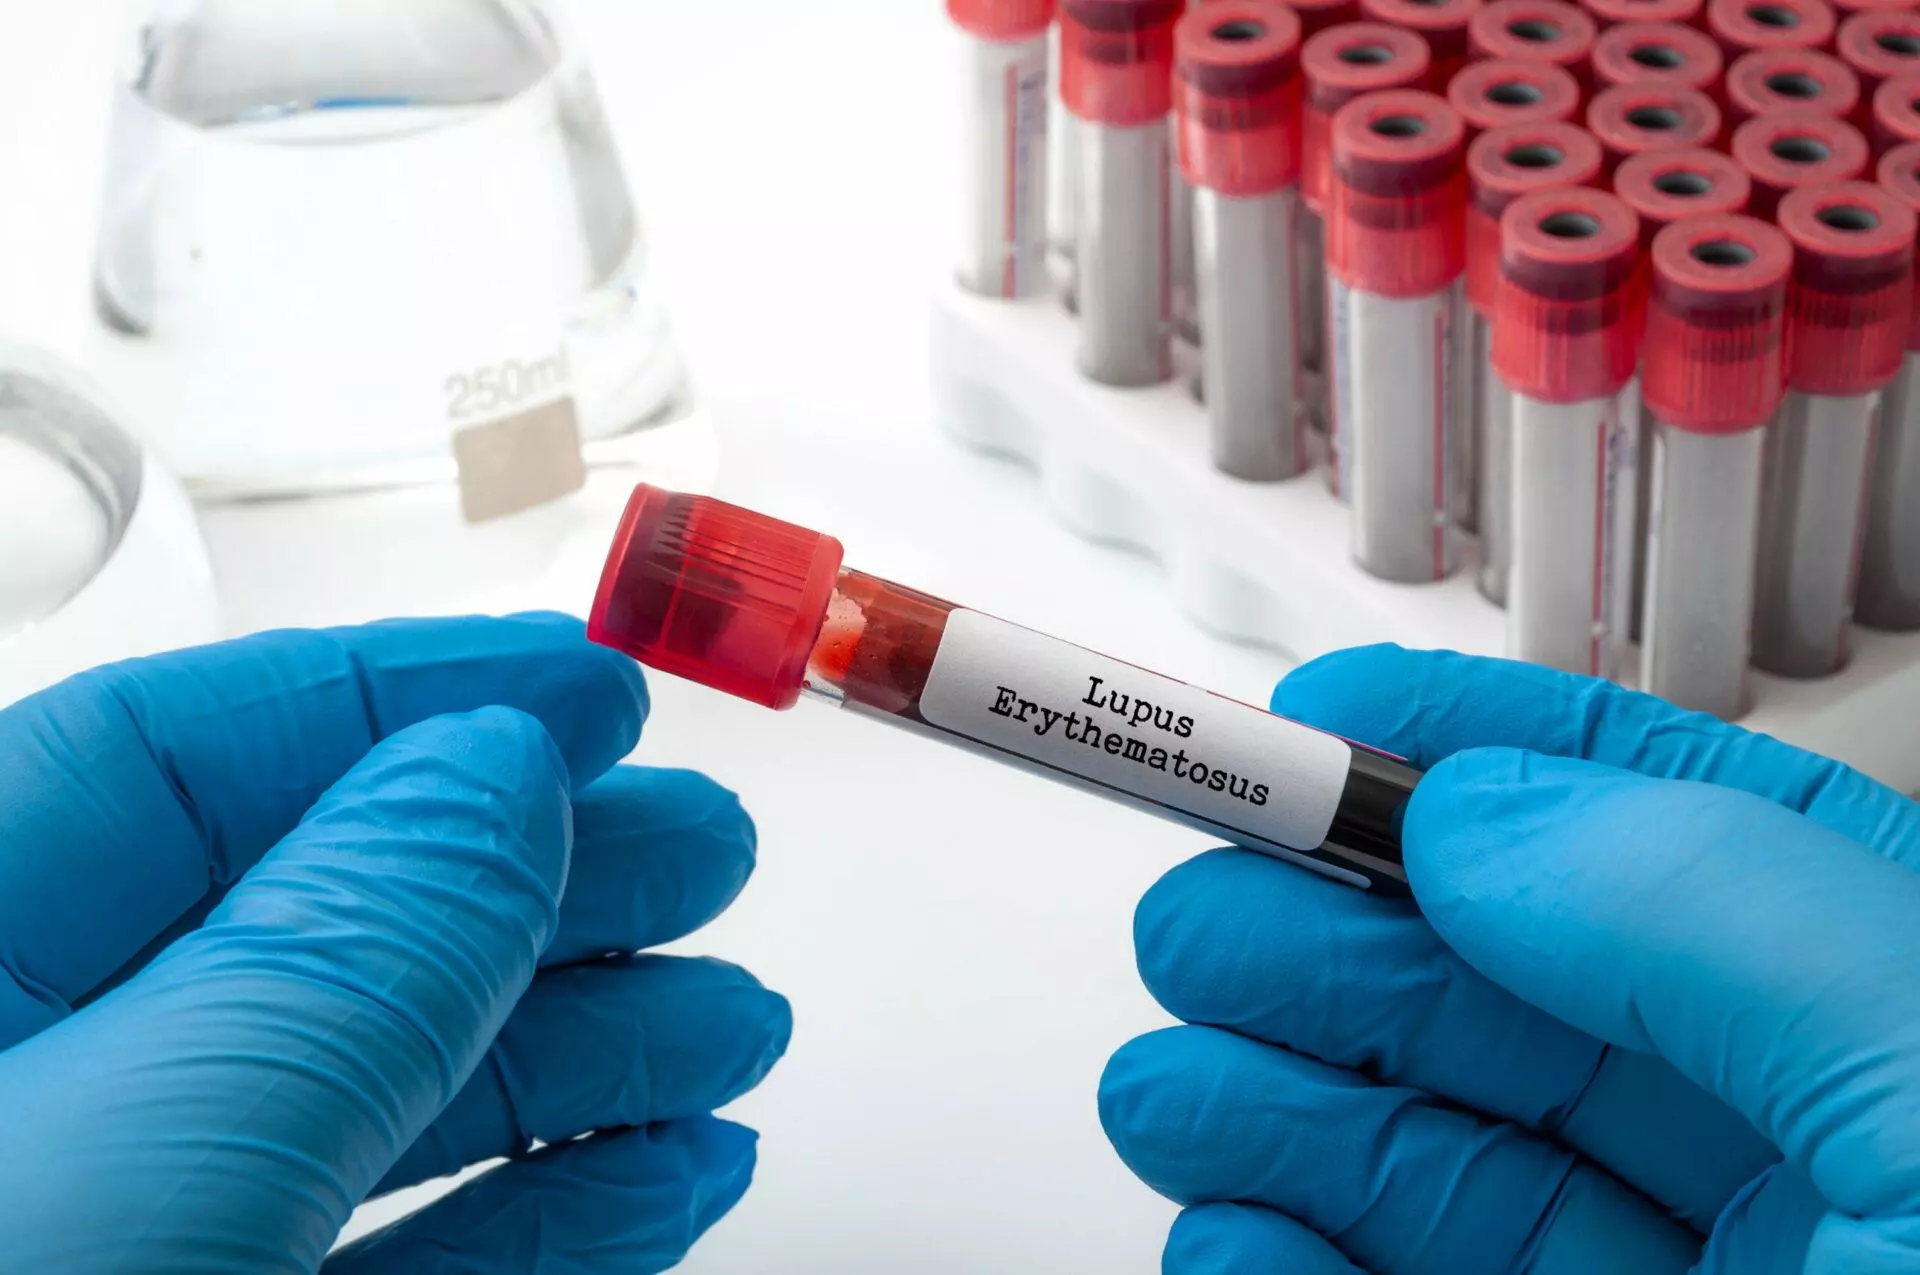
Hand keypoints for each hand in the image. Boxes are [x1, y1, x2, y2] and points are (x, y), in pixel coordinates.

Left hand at [0, 614, 789, 1273]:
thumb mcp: (153, 1146)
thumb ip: (341, 953)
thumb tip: (494, 774)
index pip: (168, 760)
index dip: (401, 700)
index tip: (583, 687)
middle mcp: (42, 1101)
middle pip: (322, 927)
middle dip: (541, 880)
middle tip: (701, 848)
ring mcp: (137, 1233)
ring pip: (384, 1099)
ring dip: (587, 1055)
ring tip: (731, 1025)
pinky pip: (408, 1258)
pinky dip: (553, 1209)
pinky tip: (664, 1168)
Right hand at [1098, 645, 1919, 1273]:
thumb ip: (1714, 913)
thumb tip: (1477, 817)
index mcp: (1896, 1026)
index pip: (1677, 836)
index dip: (1484, 755)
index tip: (1323, 715)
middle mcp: (1797, 1157)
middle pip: (1512, 1000)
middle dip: (1328, 940)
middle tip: (1202, 921)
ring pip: (1437, 1160)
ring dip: (1270, 1107)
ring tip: (1166, 1089)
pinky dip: (1279, 1261)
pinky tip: (1230, 1228)